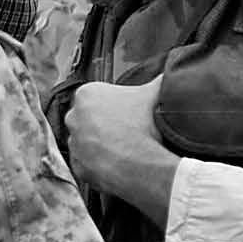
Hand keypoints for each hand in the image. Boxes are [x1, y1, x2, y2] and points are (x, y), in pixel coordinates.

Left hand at [63, 80, 178, 224]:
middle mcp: (74, 117)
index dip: (114, 107)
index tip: (127, 115)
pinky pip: (86, 163)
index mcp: (87, 94)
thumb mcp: (155, 94)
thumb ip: (159, 80)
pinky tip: (117, 163)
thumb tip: (168, 74)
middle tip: (126, 132)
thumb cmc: (146, 129)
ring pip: (86, 141)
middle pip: (88, 118)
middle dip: (103, 125)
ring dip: (100, 145)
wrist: (144, 166)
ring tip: (123, 149)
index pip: (96, 97)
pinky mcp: (77, 165)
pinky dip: (98, 164)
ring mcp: (74, 143)